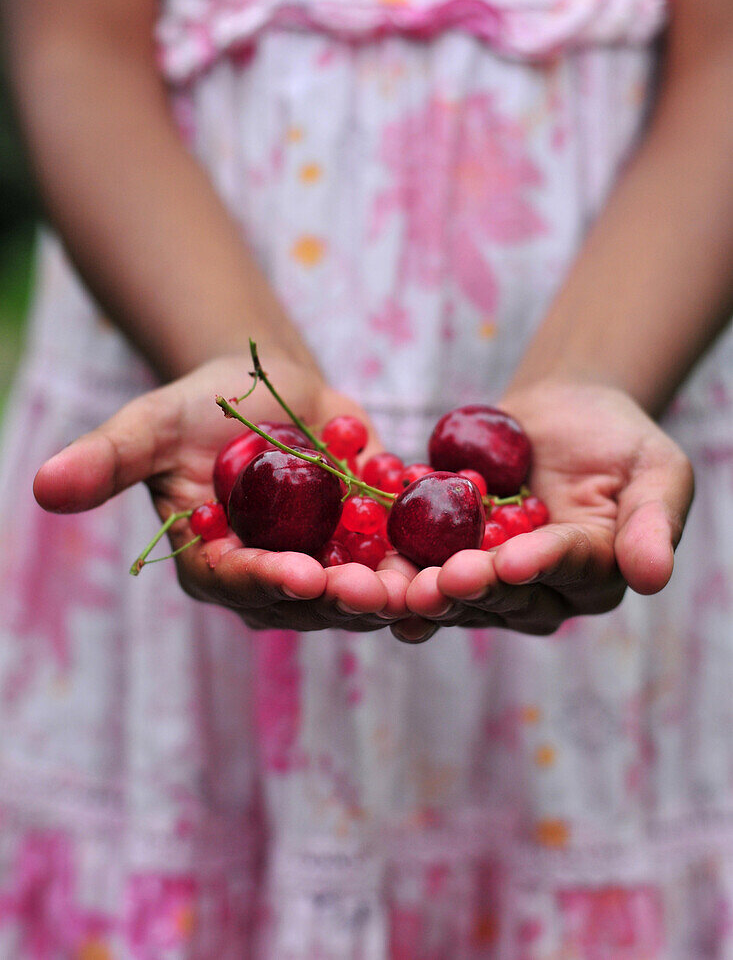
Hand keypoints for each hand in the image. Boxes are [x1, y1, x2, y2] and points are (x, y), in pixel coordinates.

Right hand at [33, 354, 409, 631]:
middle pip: (312, 599)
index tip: (301, 575)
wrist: (265, 387)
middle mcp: (272, 581)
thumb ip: (109, 459)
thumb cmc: (199, 403)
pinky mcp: (371, 546)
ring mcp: (327, 568)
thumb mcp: (153, 423)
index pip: (240, 583)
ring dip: (404, 587)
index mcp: (214, 566)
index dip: (269, 582)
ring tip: (438, 579)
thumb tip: (41, 486)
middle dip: (348, 598)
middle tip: (382, 592)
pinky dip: (435, 551)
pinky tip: (472, 543)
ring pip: (367, 587)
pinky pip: (405, 554)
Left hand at [404, 381, 693, 633]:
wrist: (561, 412)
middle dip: (471, 587)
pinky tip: (365, 569)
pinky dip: (393, 568)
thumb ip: (653, 521)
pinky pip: (419, 568)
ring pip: (457, 593)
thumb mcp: (656, 470)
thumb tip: (654, 576)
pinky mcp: (448, 560)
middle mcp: (542, 593)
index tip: (510, 561)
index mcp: (596, 575)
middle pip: (504, 595)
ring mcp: (491, 583)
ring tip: (395, 586)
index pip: (565, 570)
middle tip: (439, 580)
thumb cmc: (618, 437)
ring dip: (423, 592)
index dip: (536, 566)